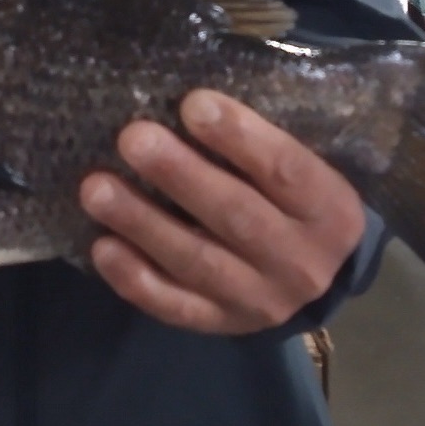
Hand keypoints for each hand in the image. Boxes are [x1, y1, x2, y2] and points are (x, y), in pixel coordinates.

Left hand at [78, 89, 365, 335]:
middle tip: (132, 139)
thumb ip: (259, 143)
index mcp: (328, 209)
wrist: (321, 275)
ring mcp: (260, 300)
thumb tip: (188, 102)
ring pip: (197, 261)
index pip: (285, 169)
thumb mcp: (303, 167)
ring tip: (95, 188)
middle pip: (235, 215)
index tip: (191, 104)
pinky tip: (102, 246)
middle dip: (180, 175)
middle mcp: (300, 261)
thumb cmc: (297, 197)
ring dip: (143, 223)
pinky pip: (174, 306)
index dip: (239, 136)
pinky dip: (135, 279)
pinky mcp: (222, 323)